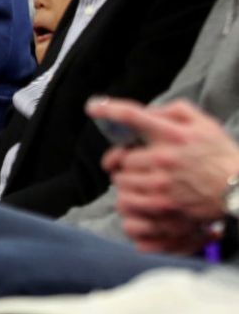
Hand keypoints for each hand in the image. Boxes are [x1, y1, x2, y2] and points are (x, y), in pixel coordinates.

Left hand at [88, 97, 238, 251]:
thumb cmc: (220, 154)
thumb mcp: (202, 123)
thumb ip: (173, 111)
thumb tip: (147, 112)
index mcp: (173, 134)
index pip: (134, 116)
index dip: (109, 109)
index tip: (92, 107)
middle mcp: (165, 158)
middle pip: (122, 157)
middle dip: (123, 161)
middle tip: (133, 163)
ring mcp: (163, 185)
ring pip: (122, 181)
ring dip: (126, 181)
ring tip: (142, 180)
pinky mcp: (164, 207)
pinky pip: (129, 202)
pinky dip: (131, 199)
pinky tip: (143, 196)